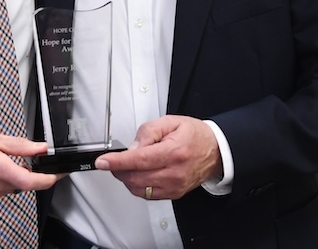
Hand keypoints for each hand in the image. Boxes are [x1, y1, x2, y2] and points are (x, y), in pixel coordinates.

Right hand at [0, 130, 60, 198]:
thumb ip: (18, 145)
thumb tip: (39, 148)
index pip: (33, 181)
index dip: (51, 178)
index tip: (60, 173)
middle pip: (24, 183)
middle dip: (29, 170)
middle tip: (26, 153)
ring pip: (12, 185)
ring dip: (14, 173)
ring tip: (0, 155)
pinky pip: (0, 188)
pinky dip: (3, 177)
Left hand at [94, 115, 221, 200]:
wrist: (215, 151)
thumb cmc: (194, 135)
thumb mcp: (170, 122)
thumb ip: (148, 132)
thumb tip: (132, 147)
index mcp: (173, 152)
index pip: (139, 160)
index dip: (117, 162)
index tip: (102, 162)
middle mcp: (174, 172)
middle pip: (136, 177)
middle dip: (118, 169)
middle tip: (113, 160)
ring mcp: (174, 186)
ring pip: (139, 189)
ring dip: (126, 178)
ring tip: (128, 165)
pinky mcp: (174, 194)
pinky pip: (147, 194)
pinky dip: (137, 185)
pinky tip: (138, 173)